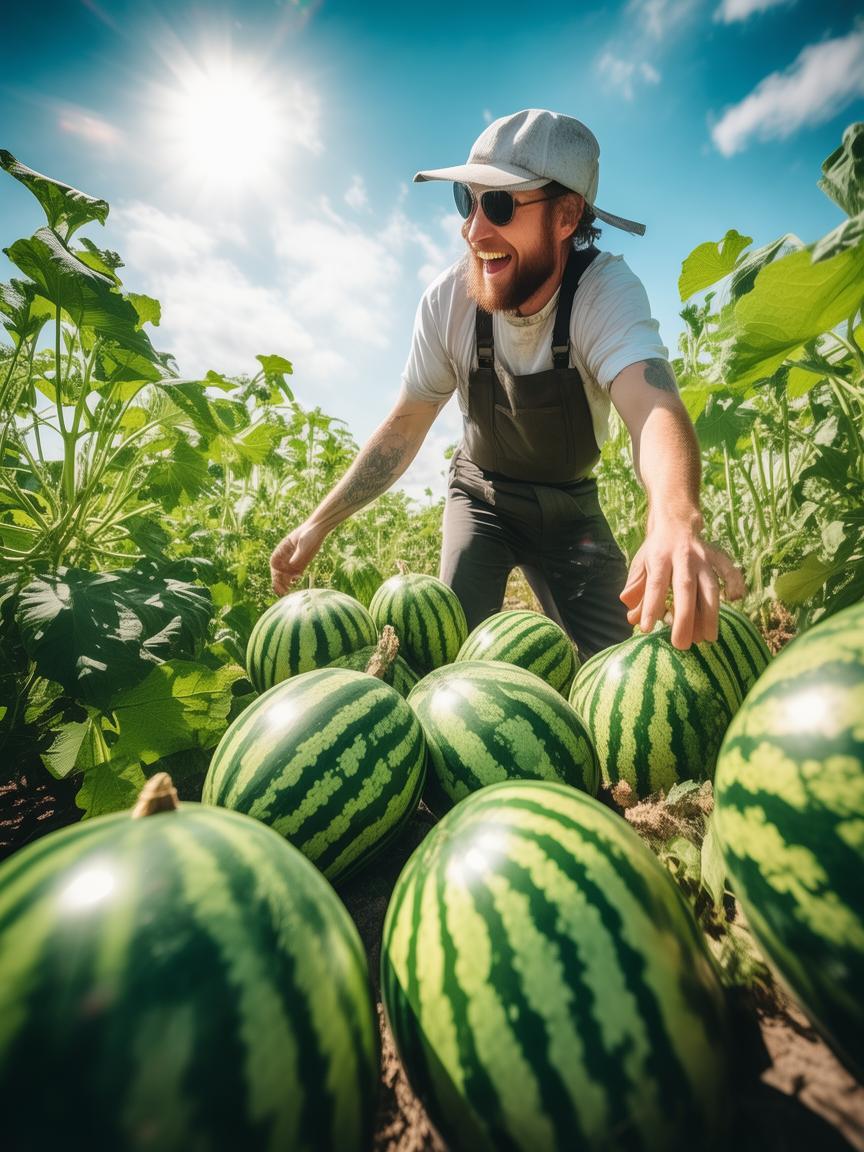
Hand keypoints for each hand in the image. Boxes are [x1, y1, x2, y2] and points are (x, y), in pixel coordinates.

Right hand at [269, 524, 325, 596]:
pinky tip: (295, 583)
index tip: (277, 578)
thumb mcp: (304, 543)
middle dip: (278, 581)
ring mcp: (293, 560)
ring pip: (286, 574)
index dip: (274, 571)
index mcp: (282, 549)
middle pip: (279, 571)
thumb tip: (291, 565)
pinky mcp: (301, 564)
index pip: (274, 562)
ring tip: (287, 592)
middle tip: (282, 591)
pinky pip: (295, 575)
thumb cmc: (309, 533)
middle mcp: (286, 556)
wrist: (319, 529)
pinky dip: (294, 580)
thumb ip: (298, 554)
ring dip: (285, 583)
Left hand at [620, 529, 745, 649]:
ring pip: (709, 586)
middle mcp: (683, 556)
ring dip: (710, 613)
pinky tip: (735, 599)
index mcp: (659, 557)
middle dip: (685, 617)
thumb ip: (636, 590)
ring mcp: (703, 557)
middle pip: (685, 588)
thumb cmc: (656, 551)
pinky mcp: (718, 557)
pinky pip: (729, 570)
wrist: (675, 521)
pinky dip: (735, 583)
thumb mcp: (639, 565)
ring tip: (708, 638)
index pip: (655, 584)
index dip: (651, 606)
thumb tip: (632, 618)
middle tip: (682, 644)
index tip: (647, 628)